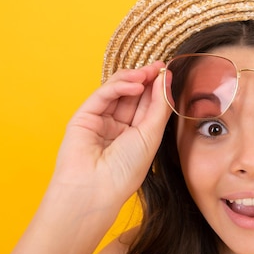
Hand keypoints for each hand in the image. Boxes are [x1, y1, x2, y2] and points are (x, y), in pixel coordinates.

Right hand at [50, 61, 170, 215]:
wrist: (96, 188)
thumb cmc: (125, 170)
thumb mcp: (151, 135)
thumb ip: (159, 106)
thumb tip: (165, 78)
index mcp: (135, 136)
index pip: (148, 106)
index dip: (158, 89)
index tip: (168, 72)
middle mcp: (118, 127)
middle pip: (134, 96)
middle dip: (147, 79)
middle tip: (159, 66)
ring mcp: (100, 121)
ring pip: (118, 91)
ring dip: (134, 78)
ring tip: (148, 72)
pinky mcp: (84, 116)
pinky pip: (103, 95)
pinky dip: (120, 85)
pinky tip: (135, 84)